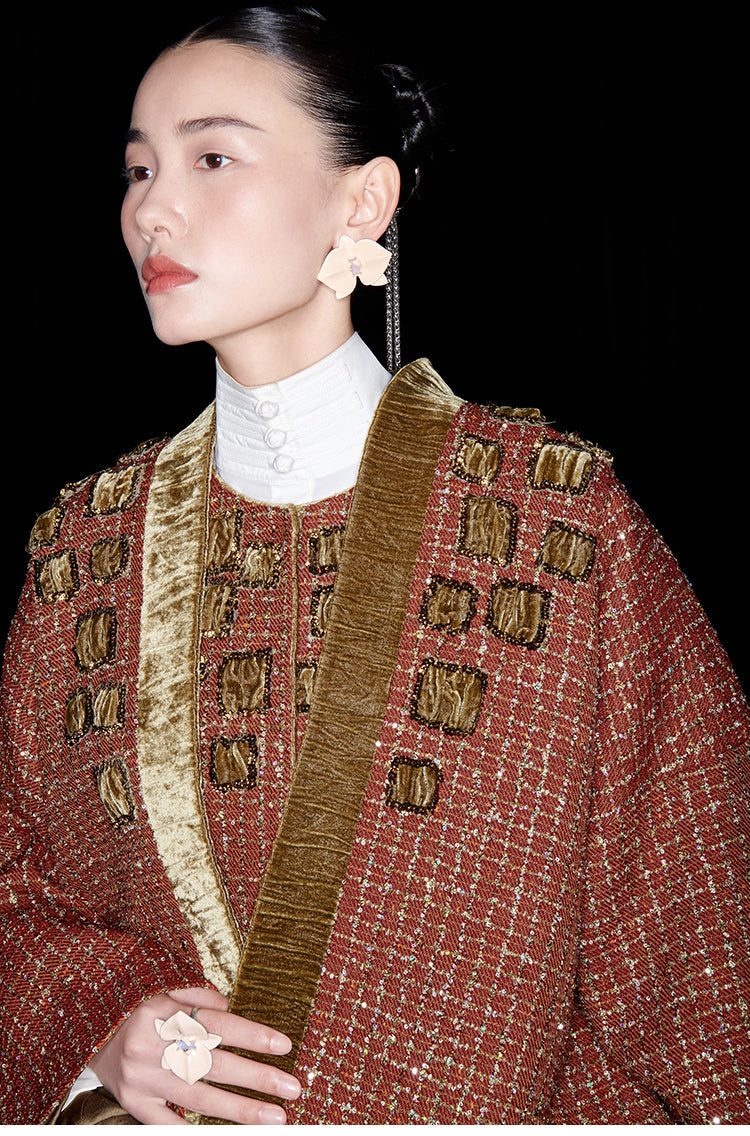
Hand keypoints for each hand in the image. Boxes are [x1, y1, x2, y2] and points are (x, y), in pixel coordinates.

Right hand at [88, 987, 300, 1124]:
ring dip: (240, 1111)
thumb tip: (239, 1012)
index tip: (284, 1045)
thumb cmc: (134, 1002)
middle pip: (213, 1065)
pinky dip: (196, 1129)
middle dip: (256, 1078)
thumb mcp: (166, 987)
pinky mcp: (131, 1102)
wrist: (85, 1024)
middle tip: (293, 1087)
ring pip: (198, 1098)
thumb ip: (203, 998)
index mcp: (162, 1011)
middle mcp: (151, 1047)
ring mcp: (140, 1080)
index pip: (217, 1025)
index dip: (252, 1036)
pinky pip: (167, 1123)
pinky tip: (228, 1133)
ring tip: (275, 1117)